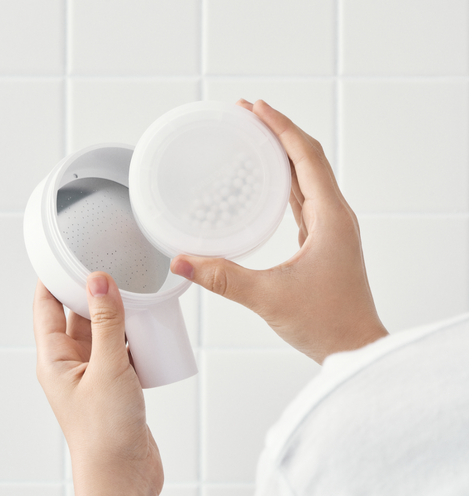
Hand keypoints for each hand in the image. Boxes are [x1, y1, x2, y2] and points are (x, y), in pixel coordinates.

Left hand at [33, 273, 161, 495]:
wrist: (124, 473)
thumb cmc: (105, 432)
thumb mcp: (107, 368)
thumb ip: (105, 323)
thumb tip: (98, 281)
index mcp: (54, 360)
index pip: (45, 308)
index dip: (52, 279)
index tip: (65, 253)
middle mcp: (71, 364)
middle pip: (75, 316)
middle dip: (89, 291)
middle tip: (108, 265)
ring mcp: (93, 373)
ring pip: (101, 331)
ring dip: (114, 313)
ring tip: (131, 290)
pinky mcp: (115, 382)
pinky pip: (120, 348)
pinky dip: (130, 334)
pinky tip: (146, 324)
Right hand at [171, 99, 387, 362]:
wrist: (354, 348)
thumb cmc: (326, 323)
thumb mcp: (268, 297)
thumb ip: (222, 277)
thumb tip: (181, 261)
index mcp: (331, 218)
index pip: (306, 156)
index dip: (281, 128)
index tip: (255, 108)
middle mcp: (336, 216)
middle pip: (308, 159)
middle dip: (279, 132)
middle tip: (247, 116)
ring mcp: (332, 228)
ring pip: (308, 178)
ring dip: (283, 154)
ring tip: (254, 139)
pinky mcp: (324, 241)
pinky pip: (305, 200)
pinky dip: (286, 183)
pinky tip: (267, 183)